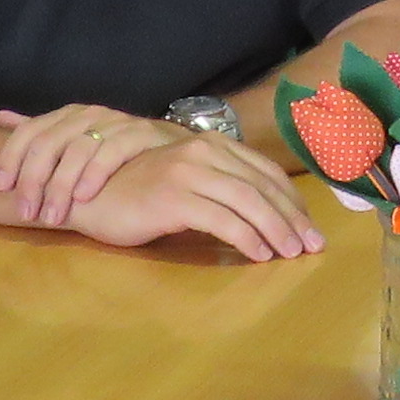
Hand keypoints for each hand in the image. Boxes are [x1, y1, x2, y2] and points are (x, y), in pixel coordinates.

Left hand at [0, 102, 181, 231]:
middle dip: (33, 180)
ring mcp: (116, 122)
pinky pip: (113, 150)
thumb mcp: (76, 141)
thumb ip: (40, 132)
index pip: (29, 131)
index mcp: (69, 116)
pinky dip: (95, 173)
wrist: (173, 149)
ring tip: (53, 216)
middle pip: (49, 142)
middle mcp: (89, 114)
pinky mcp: (142, 133)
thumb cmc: (120, 153)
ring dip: (61, 185)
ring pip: (78, 148)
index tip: (1, 188)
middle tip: (27, 212)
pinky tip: (84, 197)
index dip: (10, 158)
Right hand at [74, 133, 323, 262]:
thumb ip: (217, 186)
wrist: (86, 194)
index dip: (292, 200)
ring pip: (249, 202)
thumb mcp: (185, 182)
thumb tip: (262, 211)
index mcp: (210, 144)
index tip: (308, 226)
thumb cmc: (136, 193)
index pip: (265, 171)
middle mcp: (203, 151)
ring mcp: (188, 171)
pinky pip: (222, 220)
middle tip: (312, 246)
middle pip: (263, 186)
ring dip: (276, 230)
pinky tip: (259, 254)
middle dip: (293, 218)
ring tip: (291, 254)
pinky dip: (247, 239)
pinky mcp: (174, 196)